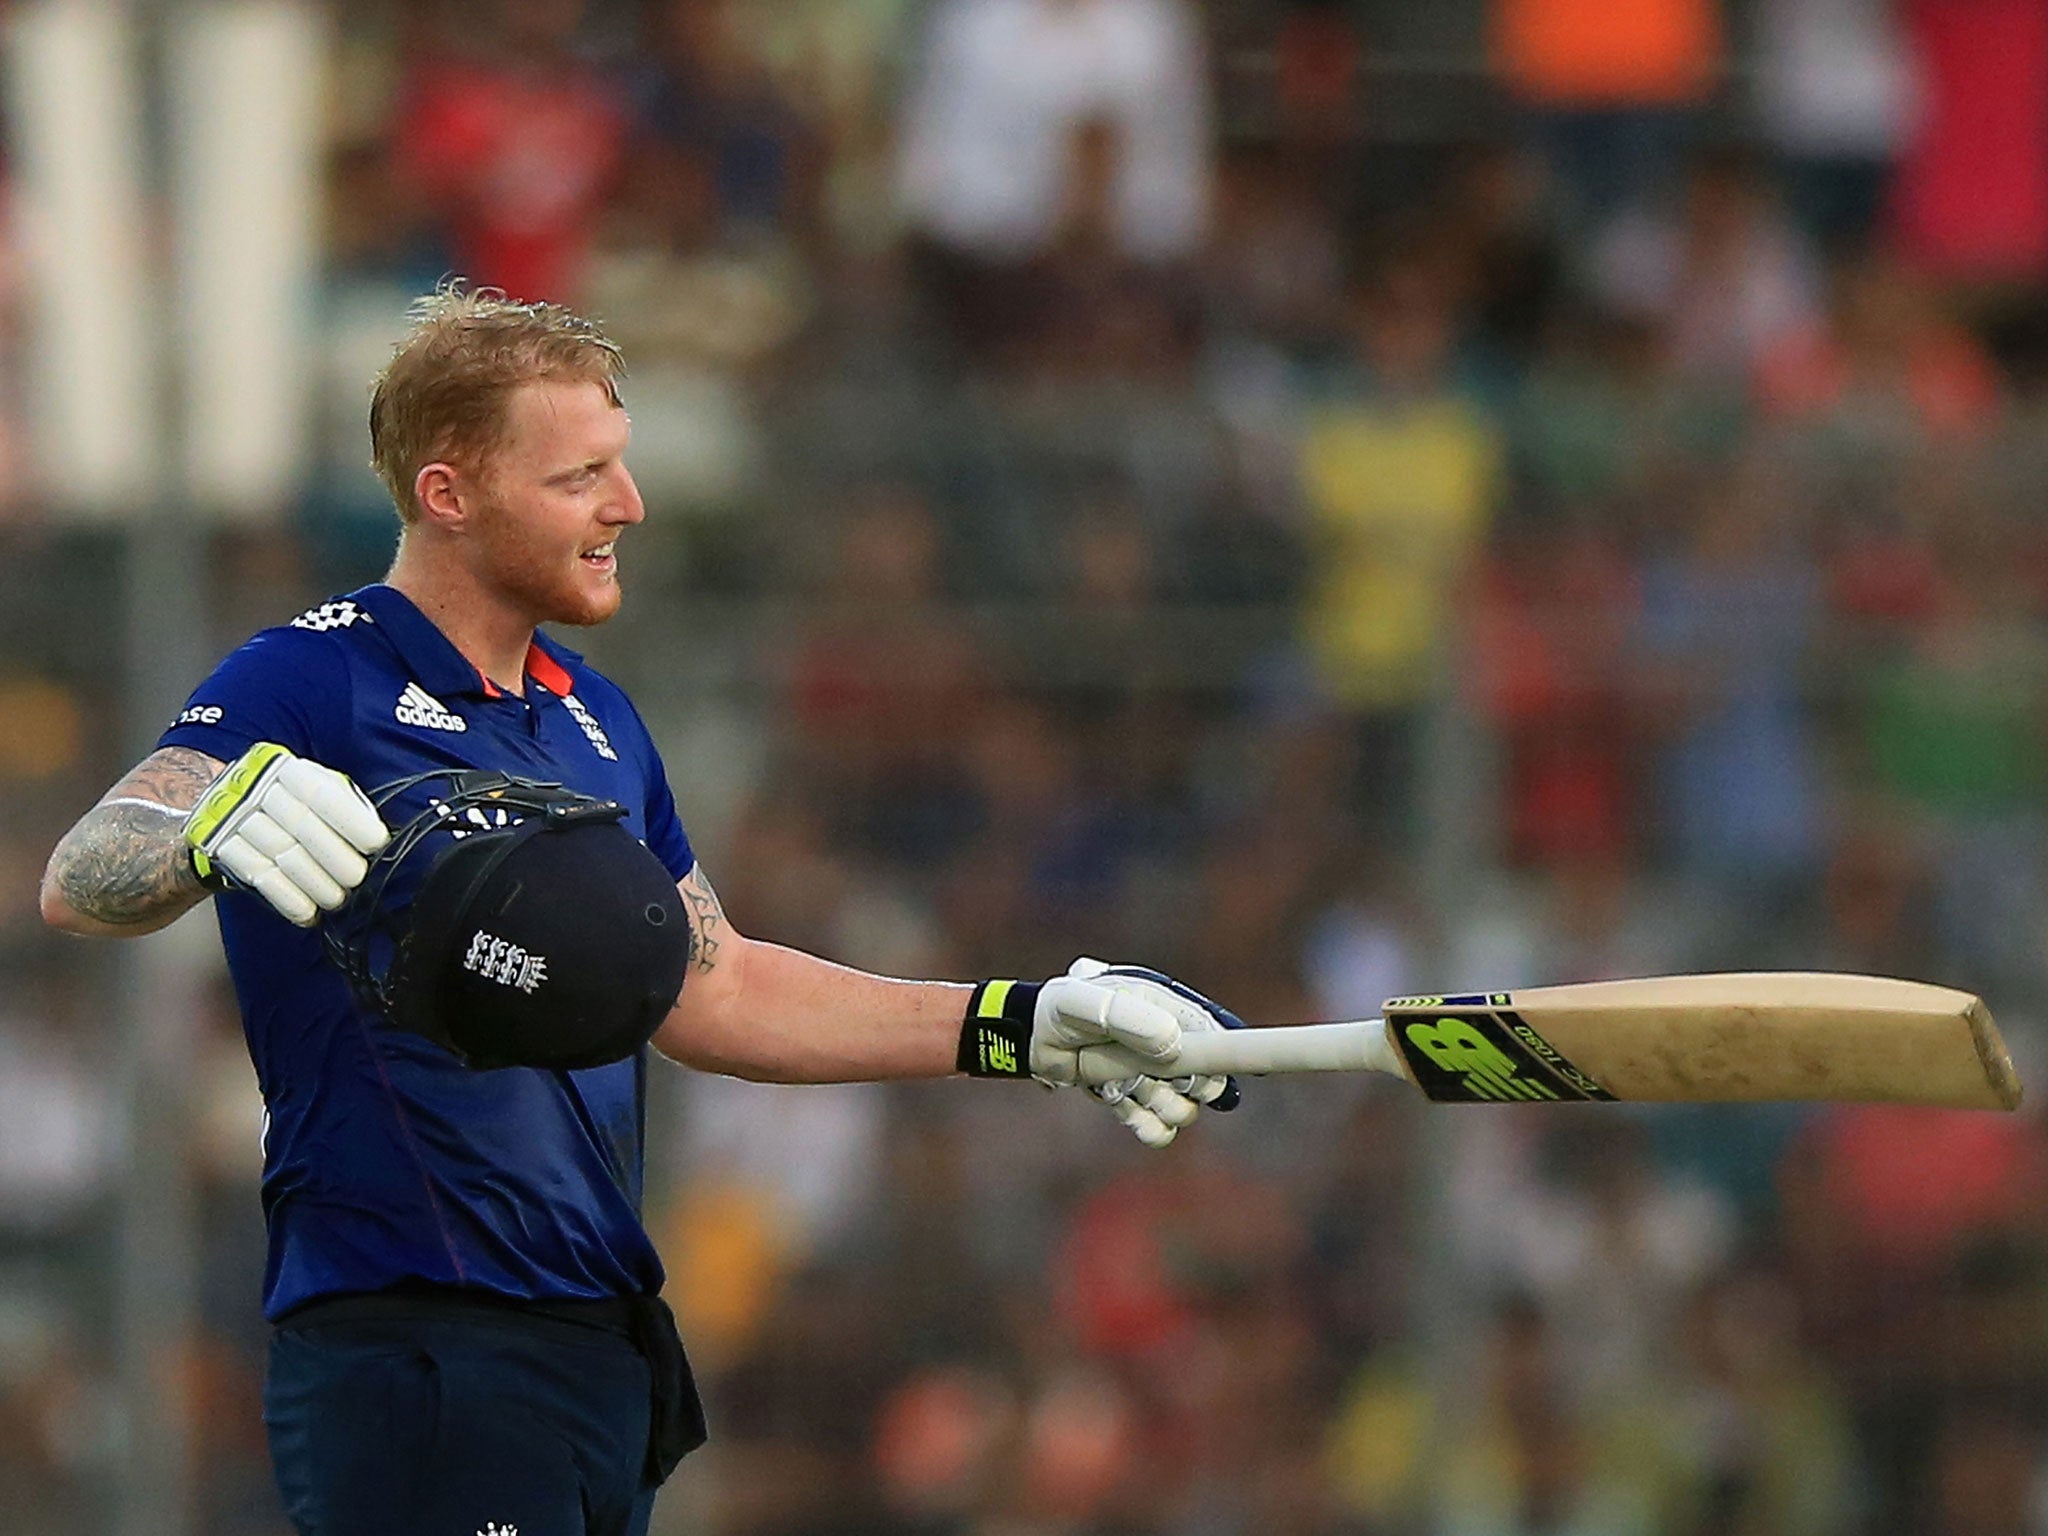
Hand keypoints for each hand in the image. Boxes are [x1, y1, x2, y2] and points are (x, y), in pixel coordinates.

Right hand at [183, 743, 389, 925]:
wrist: (227, 808)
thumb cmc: (290, 802)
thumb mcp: (315, 788)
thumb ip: (344, 805)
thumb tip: (377, 840)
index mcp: (287, 768)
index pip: (322, 795)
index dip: (351, 821)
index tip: (376, 845)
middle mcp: (256, 787)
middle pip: (303, 828)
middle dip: (336, 859)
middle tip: (357, 880)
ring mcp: (233, 816)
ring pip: (281, 855)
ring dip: (315, 884)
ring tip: (336, 900)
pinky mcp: (219, 845)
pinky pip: (258, 876)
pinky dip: (287, 898)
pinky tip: (308, 912)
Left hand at [1067, 960, 1242, 1148]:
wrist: (1034, 1038)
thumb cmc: (1063, 1009)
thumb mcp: (1090, 1005)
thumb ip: (1129, 1019)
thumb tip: (1173, 1047)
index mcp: (1168, 1009)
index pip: (1213, 1034)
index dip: (1221, 1055)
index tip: (1211, 1076)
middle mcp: (1169, 1044)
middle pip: (1207, 1081)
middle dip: (1184, 1087)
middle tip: (1151, 1078)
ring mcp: (1154, 1075)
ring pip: (1183, 1109)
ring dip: (1158, 1105)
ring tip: (1124, 1086)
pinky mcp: (1137, 1100)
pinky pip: (1160, 1128)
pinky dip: (1147, 1126)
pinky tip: (1126, 1109)